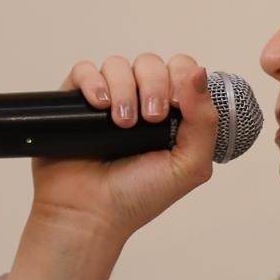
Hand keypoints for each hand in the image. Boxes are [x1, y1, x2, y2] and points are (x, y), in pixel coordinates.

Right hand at [1, 54, 218, 279]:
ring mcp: (107, 100)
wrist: (90, 215)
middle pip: (151, 63)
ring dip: (124, 88)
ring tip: (122, 122)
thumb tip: (199, 73)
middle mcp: (139, 102)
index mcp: (171, 114)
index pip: (182, 71)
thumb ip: (205, 122)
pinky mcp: (74, 102)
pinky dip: (93, 82)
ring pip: (118, 64)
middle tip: (150, 119)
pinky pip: (84, 71)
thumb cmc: (139, 196)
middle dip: (154, 85)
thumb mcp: (189, 166)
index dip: (182, 78)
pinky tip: (99, 105)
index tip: (175, 106)